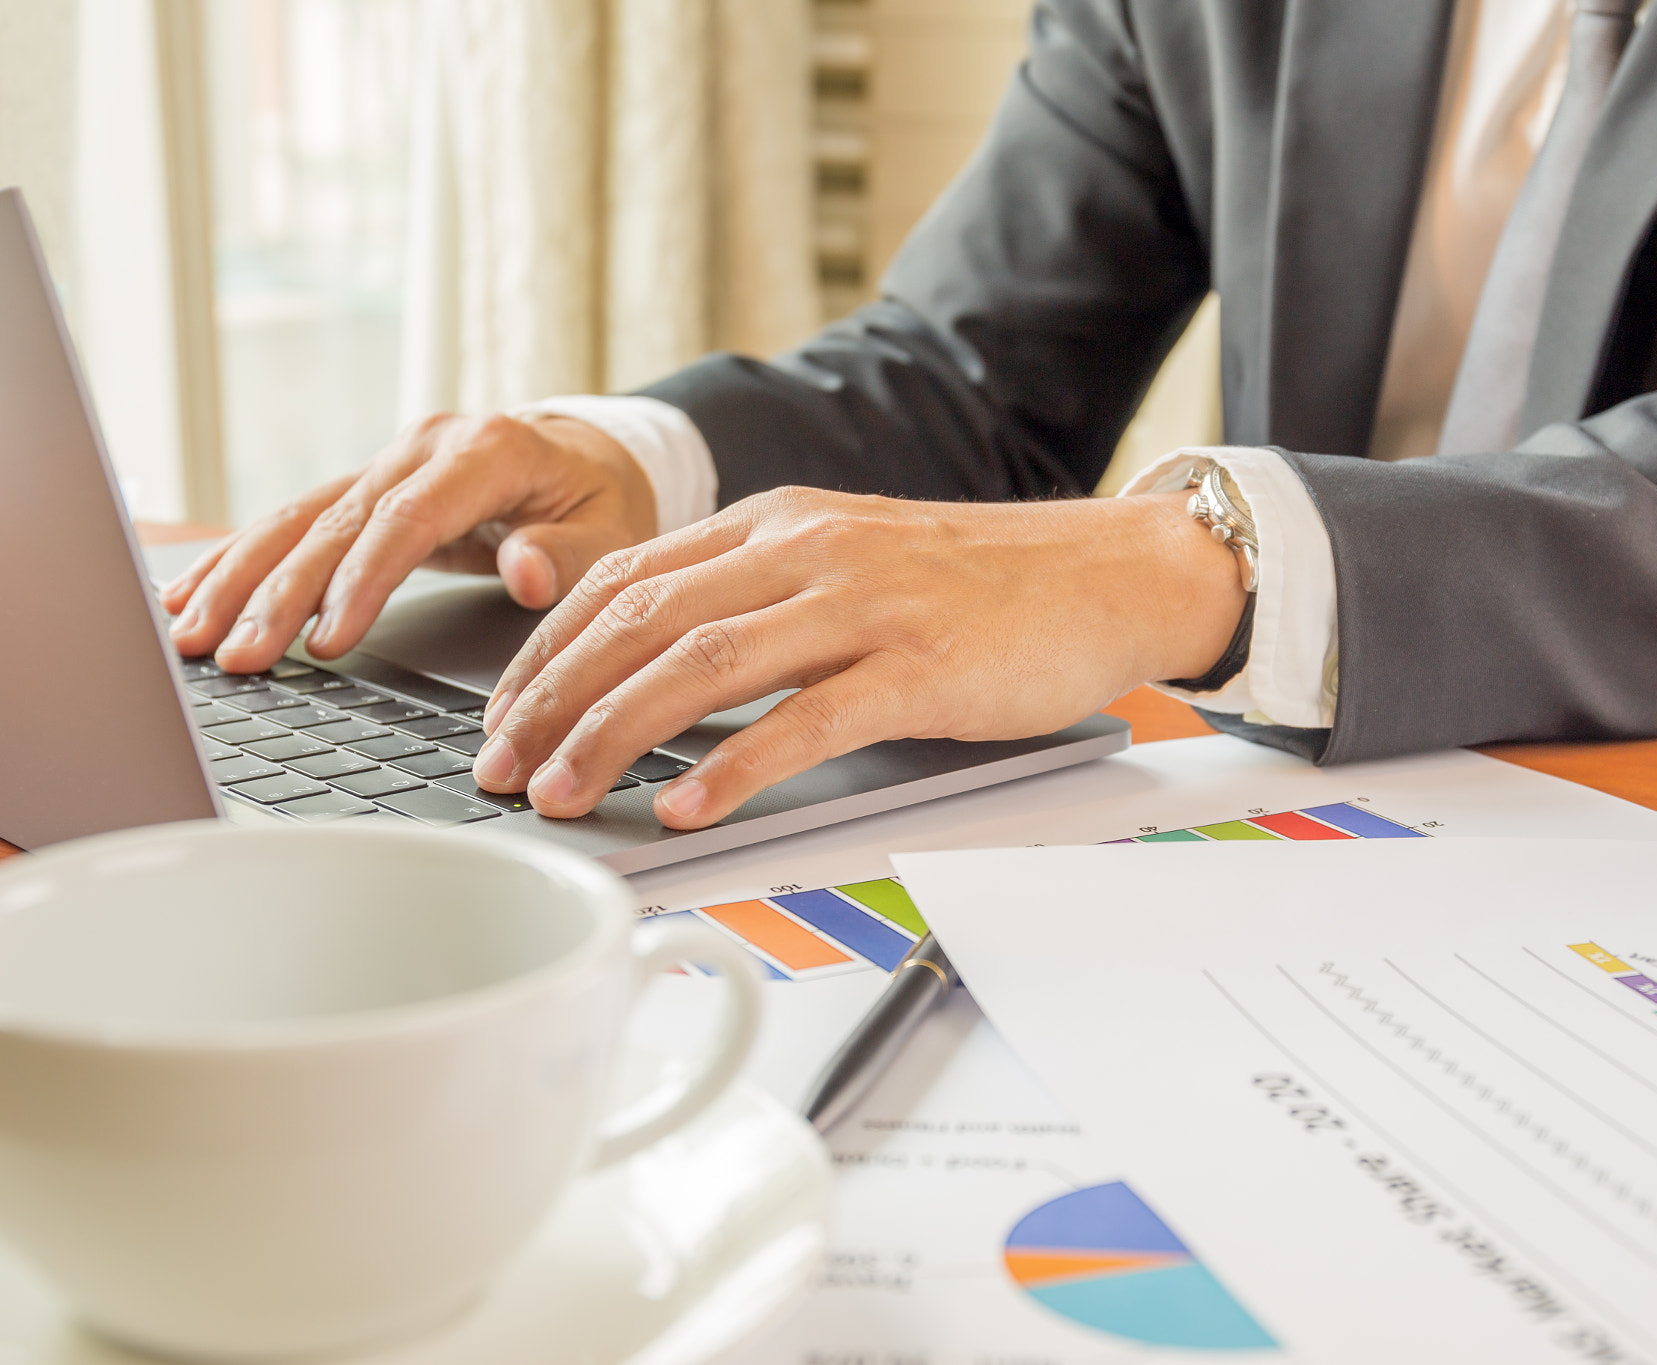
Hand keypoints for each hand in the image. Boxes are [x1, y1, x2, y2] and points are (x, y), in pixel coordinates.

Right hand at [158, 413, 655, 672]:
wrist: (587, 454)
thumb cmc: (603, 499)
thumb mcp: (614, 529)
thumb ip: (570, 554)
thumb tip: (527, 571)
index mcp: (486, 450)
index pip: (408, 519)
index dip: (362, 580)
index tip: (328, 640)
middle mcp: (423, 448)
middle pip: (337, 522)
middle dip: (279, 592)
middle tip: (237, 654)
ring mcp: (387, 463)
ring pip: (299, 519)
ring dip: (241, 578)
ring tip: (192, 634)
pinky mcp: (367, 488)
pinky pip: (296, 523)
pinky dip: (243, 560)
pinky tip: (194, 594)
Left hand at [472, 487, 1246, 827]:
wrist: (1108, 572)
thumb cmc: (984, 585)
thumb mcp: (853, 562)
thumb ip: (764, 599)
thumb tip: (663, 675)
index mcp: (780, 523)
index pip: (627, 577)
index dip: (547, 649)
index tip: (504, 714)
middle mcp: (806, 550)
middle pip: (641, 620)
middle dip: (551, 700)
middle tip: (502, 770)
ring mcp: (863, 604)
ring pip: (701, 664)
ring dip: (614, 736)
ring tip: (564, 796)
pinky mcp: (919, 666)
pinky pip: (805, 719)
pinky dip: (734, 768)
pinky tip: (686, 808)